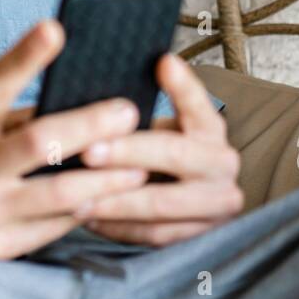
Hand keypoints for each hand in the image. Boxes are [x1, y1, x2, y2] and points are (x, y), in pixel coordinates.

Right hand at [0, 19, 150, 258]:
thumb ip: (8, 117)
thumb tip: (75, 98)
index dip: (24, 56)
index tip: (55, 28)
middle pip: (39, 142)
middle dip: (92, 125)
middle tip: (130, 112)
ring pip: (60, 192)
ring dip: (107, 177)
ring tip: (139, 164)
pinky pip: (55, 226)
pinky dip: (85, 207)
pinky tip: (107, 196)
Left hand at [75, 53, 243, 246]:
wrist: (186, 202)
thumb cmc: (158, 155)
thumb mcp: (157, 127)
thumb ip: (137, 113)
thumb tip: (94, 95)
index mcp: (211, 129)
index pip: (199, 103)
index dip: (182, 85)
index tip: (162, 62)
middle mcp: (222, 163)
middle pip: (175, 155)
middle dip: (128, 153)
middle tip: (89, 150)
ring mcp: (216, 204)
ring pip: (161, 203)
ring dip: (116, 200)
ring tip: (76, 195)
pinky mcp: (201, 237)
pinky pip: (154, 234)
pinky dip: (119, 227)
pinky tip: (89, 217)